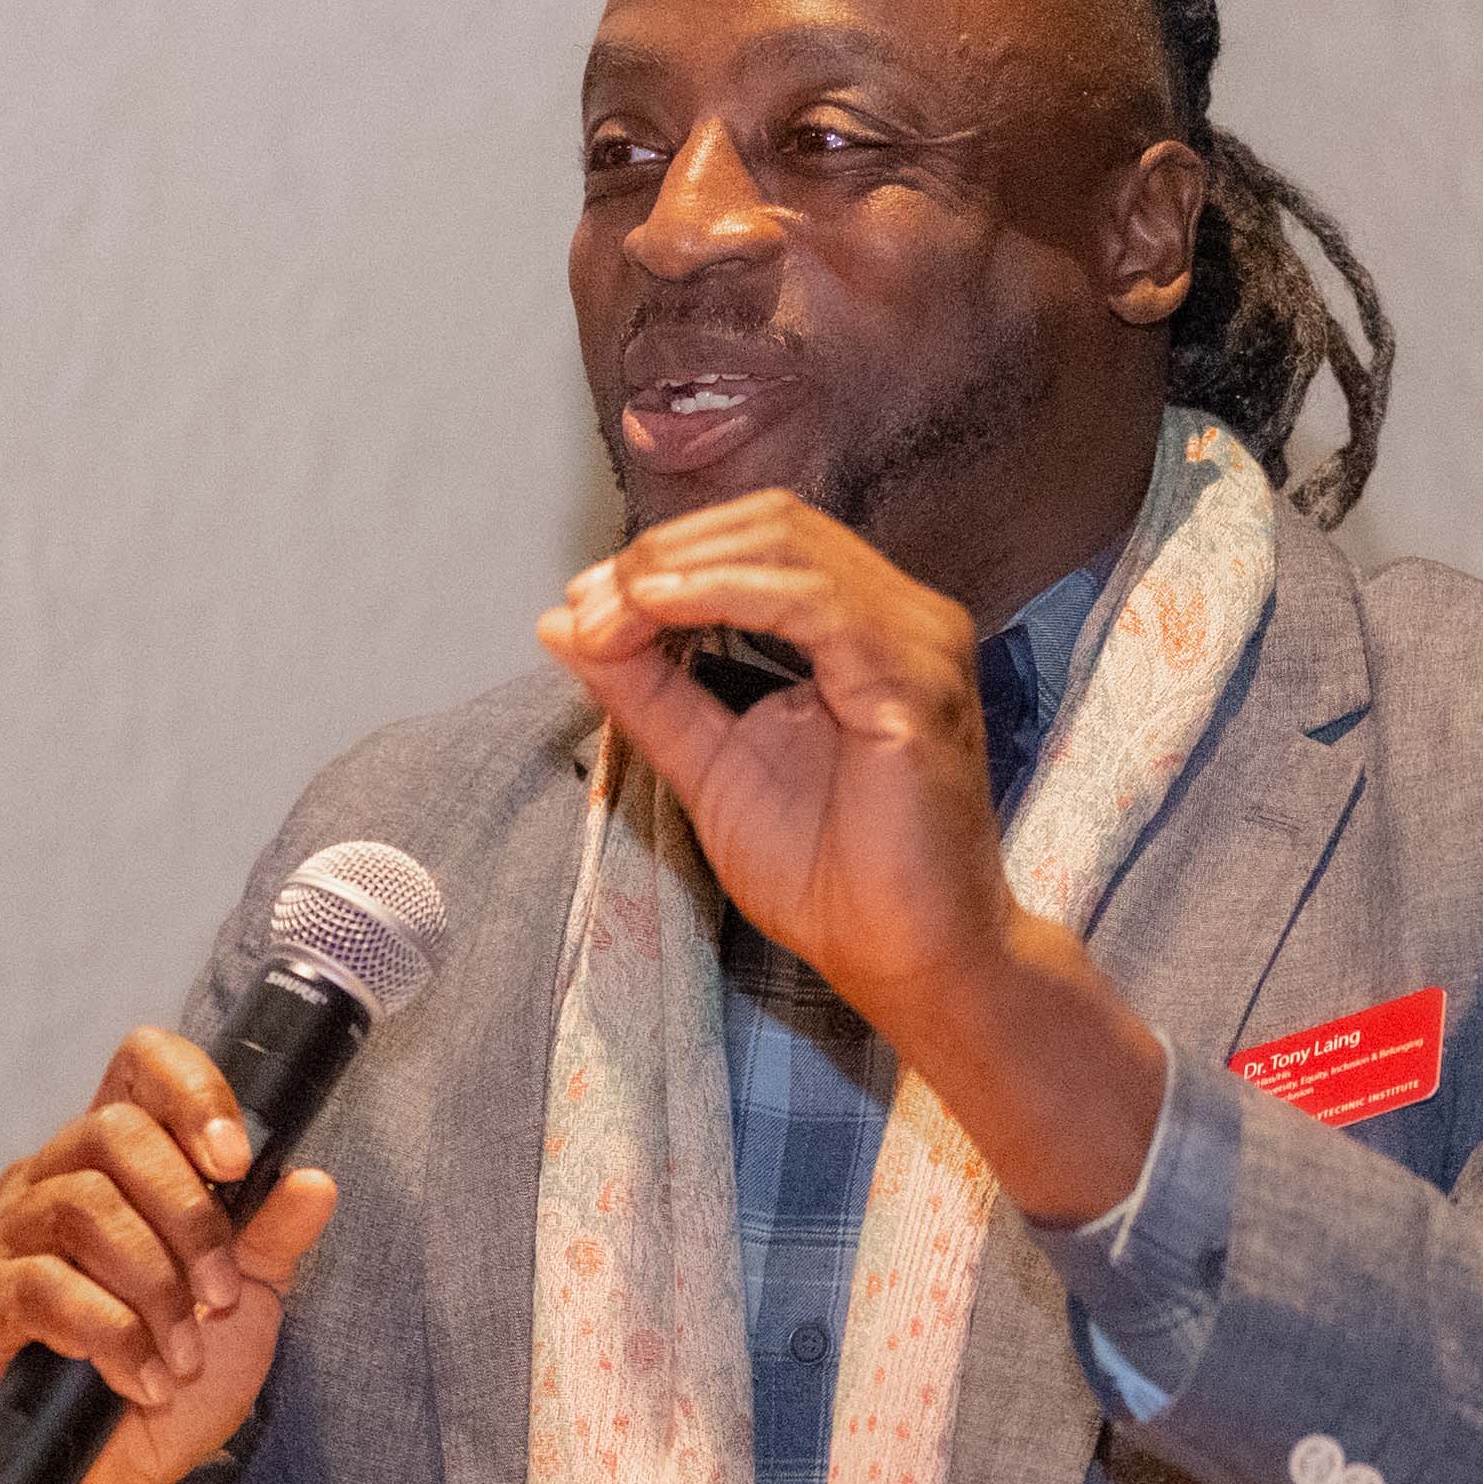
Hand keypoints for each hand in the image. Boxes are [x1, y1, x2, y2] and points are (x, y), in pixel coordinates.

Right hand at [0, 1024, 343, 1483]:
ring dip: (155, 1287)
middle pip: (113, 1134)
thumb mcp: (243, 1307)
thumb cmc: (170, 1382)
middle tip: (222, 1300)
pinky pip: (44, 1289)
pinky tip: (143, 1382)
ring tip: (183, 1354)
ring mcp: (4, 1237)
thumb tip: (314, 1178)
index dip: (191, 1090)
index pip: (139, 1065)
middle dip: (189, 1218)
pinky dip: (112, 1338)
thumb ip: (271, 1239)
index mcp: (119, 1160)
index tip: (236, 1161)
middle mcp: (50, 1178)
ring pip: (82, 1207)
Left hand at [537, 496, 1168, 1224]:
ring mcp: (918, 643)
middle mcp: (903, 618)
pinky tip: (657, 610)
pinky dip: (724, 593)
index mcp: (865, 629)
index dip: (666, 555)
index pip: (761, 541)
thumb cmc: (833, 876)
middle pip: (774, 523)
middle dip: (666, 552)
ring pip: (788, 547)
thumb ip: (647, 690)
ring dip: (680, 569)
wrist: (909, 960)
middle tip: (589, 601)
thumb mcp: (709, 765)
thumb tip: (564, 621)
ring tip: (610, 608)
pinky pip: (813, 603)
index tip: (583, 605)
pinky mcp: (916, 683)